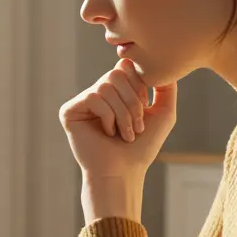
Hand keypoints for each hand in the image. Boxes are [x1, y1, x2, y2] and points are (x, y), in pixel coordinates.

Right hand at [60, 58, 177, 181]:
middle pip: (116, 72)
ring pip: (106, 86)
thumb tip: (163, 64)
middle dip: (133, 101)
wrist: (124, 172)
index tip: (145, 110)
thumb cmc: (142, 148)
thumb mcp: (164, 114)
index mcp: (115, 91)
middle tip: (137, 127)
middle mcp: (97, 93)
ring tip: (125, 134)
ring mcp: (82, 102)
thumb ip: (167, 87)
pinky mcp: (69, 111)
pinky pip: (93, 97)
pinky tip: (107, 134)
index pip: (126, 66)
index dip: (140, 86)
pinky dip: (108, 117)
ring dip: (123, 113)